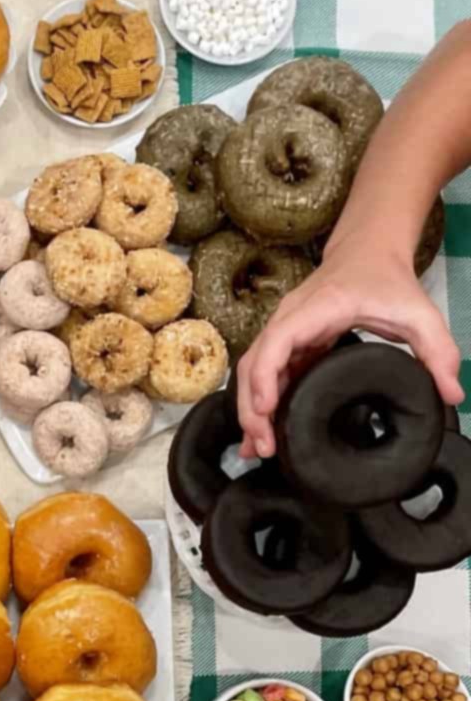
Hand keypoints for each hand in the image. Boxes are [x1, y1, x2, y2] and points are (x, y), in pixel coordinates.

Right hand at [237, 241, 463, 458]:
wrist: (368, 252)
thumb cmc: (387, 279)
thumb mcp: (419, 312)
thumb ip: (439, 351)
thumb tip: (452, 393)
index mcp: (314, 310)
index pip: (276, 343)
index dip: (265, 377)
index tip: (266, 409)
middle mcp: (288, 320)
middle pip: (252, 365)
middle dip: (251, 409)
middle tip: (263, 447)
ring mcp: (284, 332)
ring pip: (252, 373)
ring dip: (250, 411)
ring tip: (257, 448)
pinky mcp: (289, 345)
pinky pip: (264, 375)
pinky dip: (259, 402)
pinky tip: (262, 431)